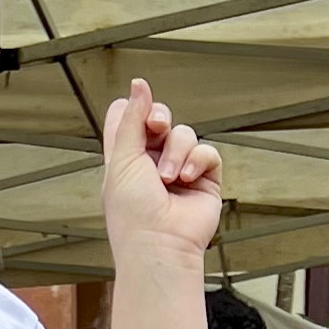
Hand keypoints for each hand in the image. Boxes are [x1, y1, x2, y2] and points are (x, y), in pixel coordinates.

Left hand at [98, 77, 221, 262]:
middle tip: (157, 126)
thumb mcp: (121, 159)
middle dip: (159, 119)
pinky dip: (197, 161)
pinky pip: (207, 152)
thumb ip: (132, 120)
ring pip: (184, 134)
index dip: (133, 110)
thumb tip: (139, 84)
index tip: (136, 110)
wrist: (159, 244)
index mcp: (124, 157)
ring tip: (169, 177)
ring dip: (176, 151)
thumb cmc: (132, 211)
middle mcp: (151, 162)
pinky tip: (187, 178)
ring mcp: (179, 170)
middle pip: (160, 118)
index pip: (129, 118)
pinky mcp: (204, 180)